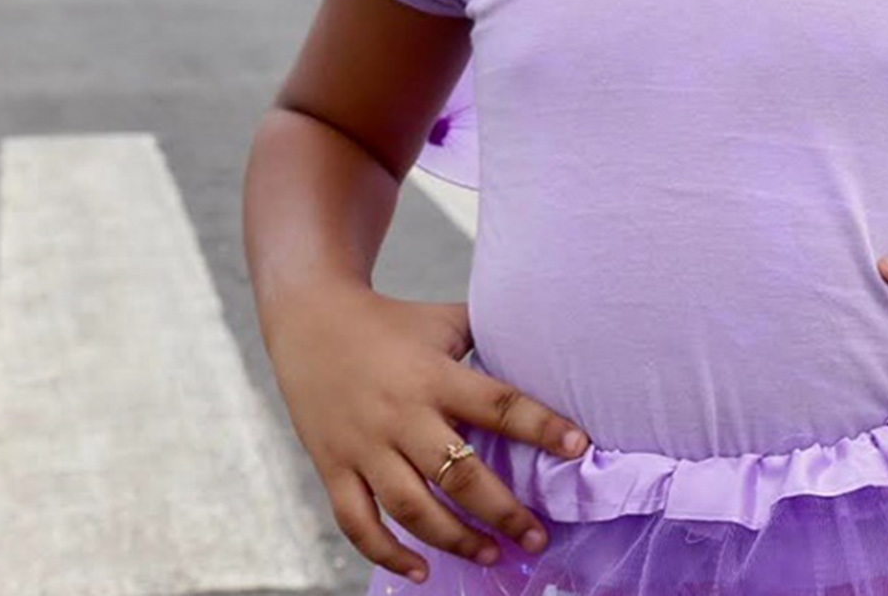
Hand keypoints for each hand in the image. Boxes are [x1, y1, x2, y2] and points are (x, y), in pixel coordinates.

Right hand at [261, 280, 589, 582]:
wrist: (308, 319)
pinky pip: (358, 522)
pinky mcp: (332, 466)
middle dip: (503, 512)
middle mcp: (401, 415)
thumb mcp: (442, 320)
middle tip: (538, 538)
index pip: (497, 405)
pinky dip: (387, 553)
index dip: (541, 426)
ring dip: (455, 538)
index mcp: (434, 375)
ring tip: (493, 555)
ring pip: (412, 507)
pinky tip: (421, 570)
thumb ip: (487, 336)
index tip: (578, 447)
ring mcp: (364, 445)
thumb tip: (546, 342)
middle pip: (458, 474)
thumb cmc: (390, 321)